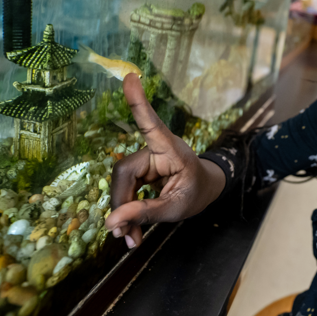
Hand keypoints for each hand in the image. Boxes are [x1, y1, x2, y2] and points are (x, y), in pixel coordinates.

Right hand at [105, 73, 225, 247]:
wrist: (205, 190)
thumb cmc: (197, 192)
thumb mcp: (176, 208)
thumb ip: (145, 213)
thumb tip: (112, 222)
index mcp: (171, 150)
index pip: (152, 125)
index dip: (140, 103)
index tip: (130, 77)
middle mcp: (155, 150)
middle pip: (124, 172)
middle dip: (121, 204)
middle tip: (124, 235)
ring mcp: (146, 160)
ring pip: (121, 183)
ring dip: (122, 212)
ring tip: (129, 238)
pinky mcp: (139, 171)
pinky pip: (124, 190)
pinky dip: (125, 212)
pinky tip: (128, 232)